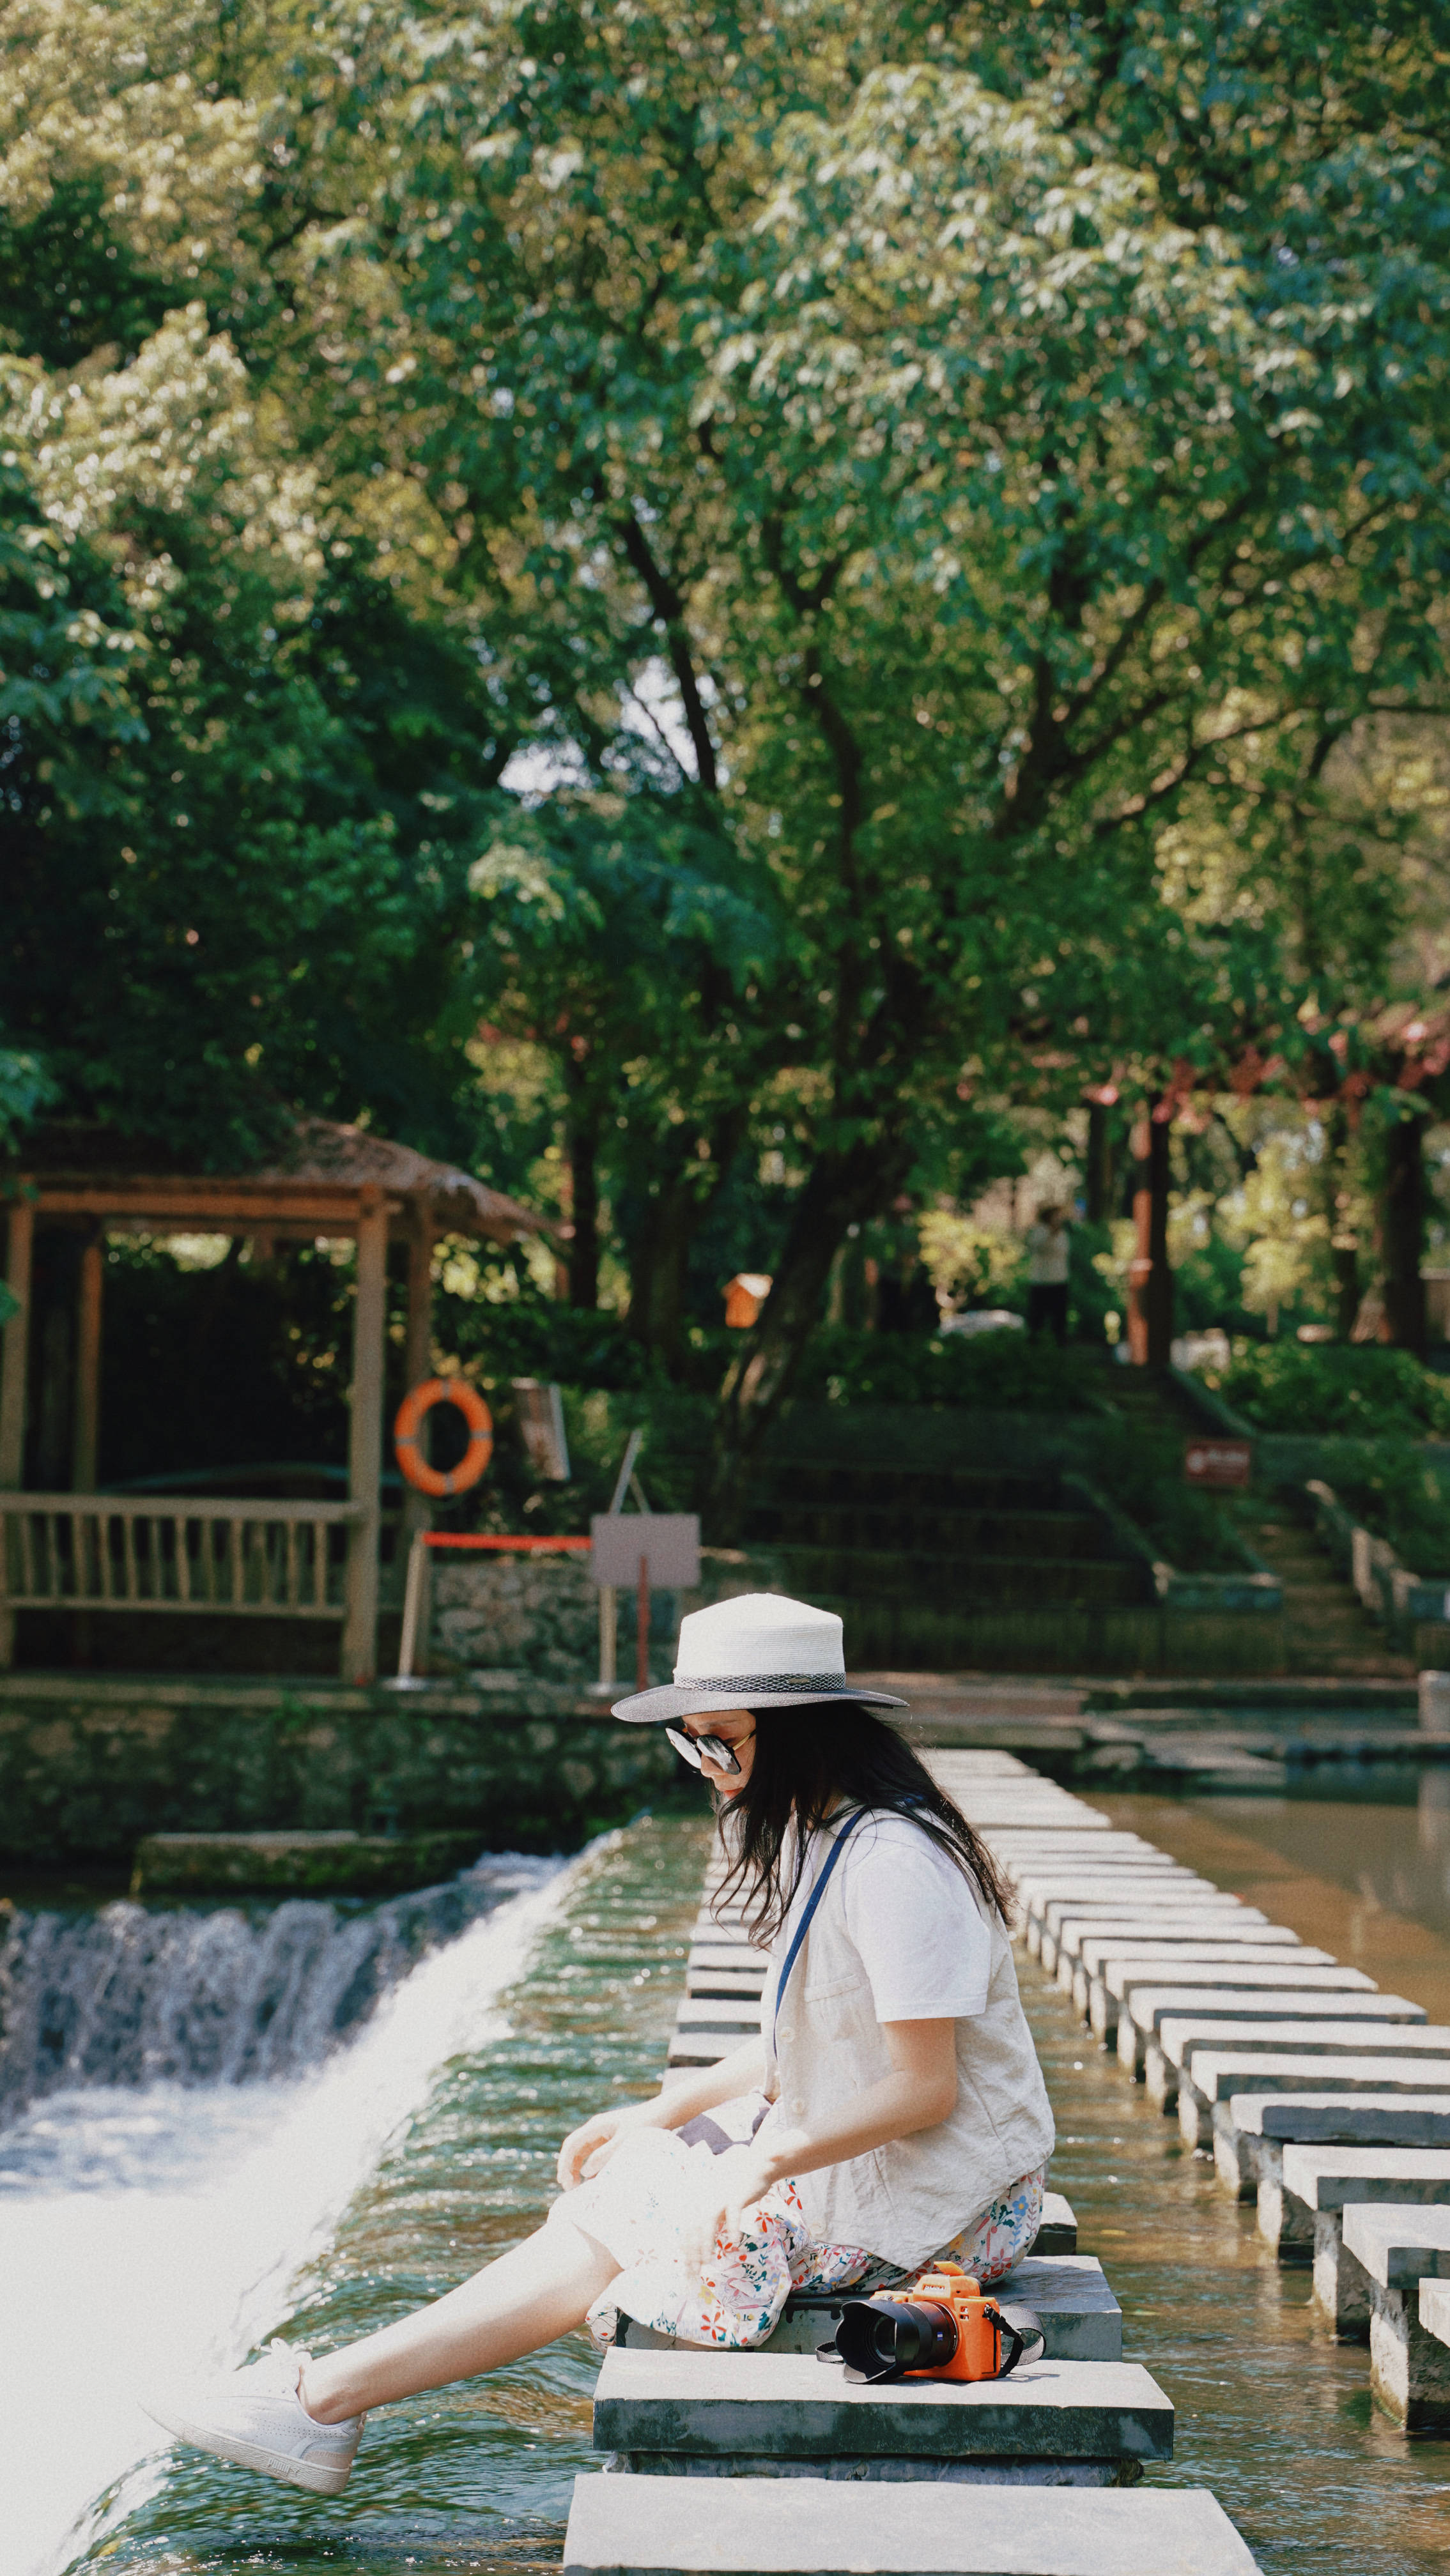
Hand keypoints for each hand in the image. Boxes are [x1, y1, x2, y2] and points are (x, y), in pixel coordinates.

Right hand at [556, 2107, 638, 2190]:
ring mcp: (604, 2134)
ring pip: (583, 2152)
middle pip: (574, 2148)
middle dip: (568, 2167)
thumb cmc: (645, 2125)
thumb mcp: (624, 2142)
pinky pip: (595, 2154)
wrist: (663, 2113)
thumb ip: (604, 2156)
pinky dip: (590, 2167)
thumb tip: (584, 2172)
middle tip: (568, 2188)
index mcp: (596, 2126)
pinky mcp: (612, 2140)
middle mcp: (596, 2129)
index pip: (571, 2144)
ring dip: (577, 2168)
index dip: (564, 2163)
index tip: (565, 2181)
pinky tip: (592, 2180)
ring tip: (576, 2187)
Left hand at [676, 2138, 790, 2275]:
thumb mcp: (720, 2205)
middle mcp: (705, 2199)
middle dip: (693, 2253)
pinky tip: (735, 2243)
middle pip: (694, 2229)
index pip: (688, 2229)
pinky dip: (733, 2228)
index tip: (688, 2269)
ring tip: (707, 2262)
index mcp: (700, 2201)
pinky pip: (733, 2214)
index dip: (686, 2250)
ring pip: (707, 2223)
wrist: (756, 2167)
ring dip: (706, 2244)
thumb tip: (703, 2245)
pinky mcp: (735, 2195)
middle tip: (694, 2273)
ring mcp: (719, 2197)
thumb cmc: (737, 2189)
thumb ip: (712, 2221)